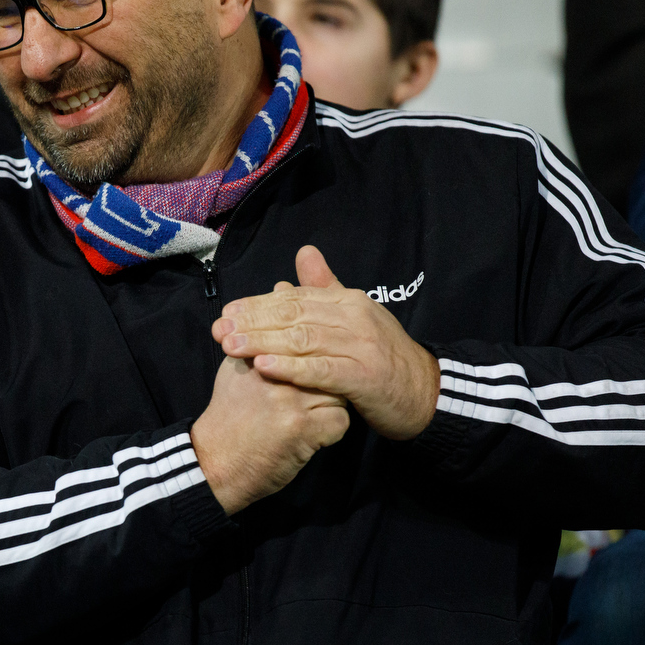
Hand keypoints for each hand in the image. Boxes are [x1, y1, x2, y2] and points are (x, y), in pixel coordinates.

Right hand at [190, 354, 349, 514]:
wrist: (214, 464)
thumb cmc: (228, 420)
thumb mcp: (234, 374)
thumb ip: (258, 350)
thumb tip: (288, 333)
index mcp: (254, 353)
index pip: (303, 339)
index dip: (315, 355)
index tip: (311, 374)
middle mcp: (270, 371)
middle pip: (325, 360)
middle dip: (327, 378)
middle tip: (319, 394)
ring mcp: (288, 399)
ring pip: (338, 389)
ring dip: (331, 405)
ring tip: (313, 416)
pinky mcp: (302, 428)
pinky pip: (341, 419)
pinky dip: (332, 430)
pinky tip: (312, 435)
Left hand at [212, 246, 439, 440]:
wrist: (425, 392)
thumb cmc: (381, 357)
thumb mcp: (354, 317)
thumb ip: (326, 287)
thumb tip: (305, 251)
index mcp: (347, 301)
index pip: (293, 298)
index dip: (256, 305)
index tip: (226, 314)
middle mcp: (353, 317)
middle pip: (293, 315)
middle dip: (252, 323)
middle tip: (219, 331)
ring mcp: (361, 345)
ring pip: (302, 340)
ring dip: (263, 343)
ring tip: (231, 347)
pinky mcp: (364, 376)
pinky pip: (322, 370)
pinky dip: (291, 368)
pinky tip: (264, 368)